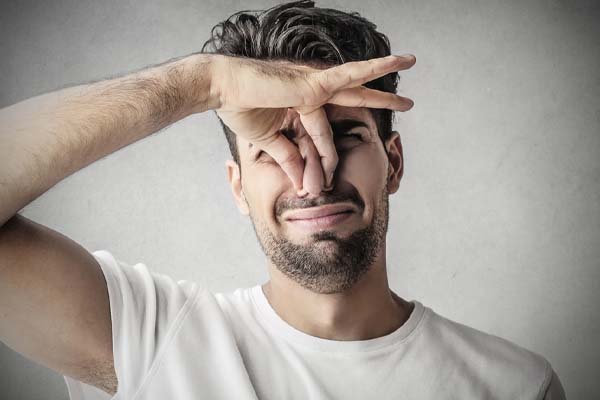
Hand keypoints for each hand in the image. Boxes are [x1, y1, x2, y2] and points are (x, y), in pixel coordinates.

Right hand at [209, 54, 415, 193]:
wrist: (221, 91)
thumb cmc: (239, 109)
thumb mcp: (269, 140)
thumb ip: (288, 156)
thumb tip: (300, 181)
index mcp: (301, 104)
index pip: (324, 132)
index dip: (324, 160)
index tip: (319, 185)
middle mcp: (311, 90)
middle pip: (352, 96)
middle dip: (378, 98)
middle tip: (404, 101)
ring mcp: (313, 84)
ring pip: (357, 83)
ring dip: (384, 78)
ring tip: (410, 61)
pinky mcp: (312, 83)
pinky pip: (347, 77)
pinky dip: (369, 70)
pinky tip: (391, 61)